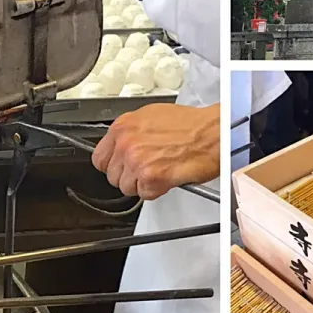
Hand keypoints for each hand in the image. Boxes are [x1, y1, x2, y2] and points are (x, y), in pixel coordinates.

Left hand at [91, 103, 218, 199]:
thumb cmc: (190, 125)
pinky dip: (156, 190)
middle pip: (112, 176)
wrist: (213, 133)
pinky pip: (144, 195)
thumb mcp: (150, 117)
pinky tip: (167, 176)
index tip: (121, 167)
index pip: (99, 158)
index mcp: (123, 127)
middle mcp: (126, 144)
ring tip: (160, 170)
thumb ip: (130, 134)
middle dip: (128, 176)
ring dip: (142, 185)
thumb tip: (120, 147)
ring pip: (126, 188)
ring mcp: (137, 162)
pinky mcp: (151, 178)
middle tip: (147, 169)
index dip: (113, 165)